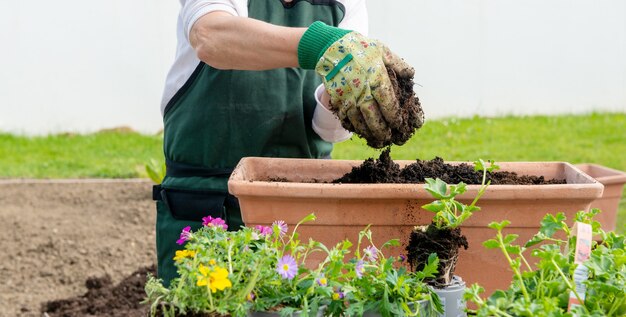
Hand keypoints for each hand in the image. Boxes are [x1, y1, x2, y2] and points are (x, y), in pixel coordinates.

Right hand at [297, 22, 413, 145]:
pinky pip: (345, 117)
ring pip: (358, 121)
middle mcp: (362, 90)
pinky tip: (359, 131)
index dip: (394, 116)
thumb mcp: (382, 50)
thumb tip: (411, 75)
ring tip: (375, 138)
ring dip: (367, 132)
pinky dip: (353, 126)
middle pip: (373, 117)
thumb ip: (398, 64)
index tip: (398, 123)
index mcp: (376, 78)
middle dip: (381, 130)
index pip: (388, 103)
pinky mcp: (337, 99)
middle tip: (388, 137)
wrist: (330, 47)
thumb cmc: (359, 48)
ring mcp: (348, 97)